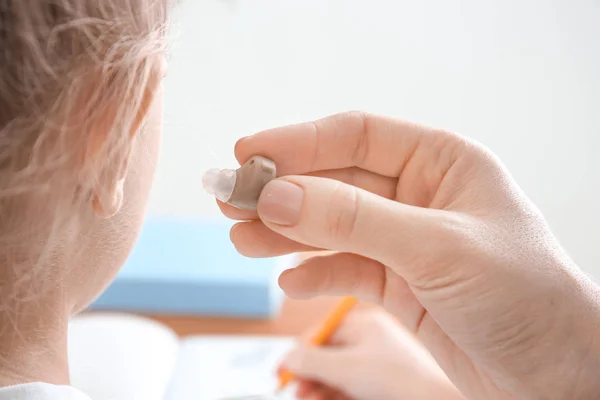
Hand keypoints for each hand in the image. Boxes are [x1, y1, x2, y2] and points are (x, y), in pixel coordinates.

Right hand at [221, 112, 599, 398]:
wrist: (559, 374)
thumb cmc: (525, 295)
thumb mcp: (437, 248)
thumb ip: (354, 220)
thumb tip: (279, 197)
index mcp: (441, 162)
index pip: (355, 136)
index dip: (297, 141)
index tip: (247, 153)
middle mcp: (418, 195)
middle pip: (333, 181)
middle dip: (282, 191)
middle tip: (229, 200)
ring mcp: (404, 240)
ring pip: (331, 226)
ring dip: (286, 233)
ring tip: (243, 241)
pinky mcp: (397, 283)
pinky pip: (344, 269)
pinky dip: (314, 274)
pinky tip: (290, 283)